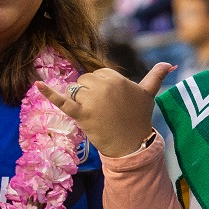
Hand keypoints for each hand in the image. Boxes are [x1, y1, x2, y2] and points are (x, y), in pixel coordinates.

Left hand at [36, 62, 172, 157]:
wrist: (131, 145)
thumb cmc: (139, 118)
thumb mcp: (149, 94)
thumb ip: (157, 76)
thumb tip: (171, 63)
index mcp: (116, 78)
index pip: (98, 74)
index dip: (102, 88)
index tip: (112, 102)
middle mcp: (104, 86)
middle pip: (84, 81)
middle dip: (90, 94)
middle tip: (105, 111)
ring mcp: (91, 100)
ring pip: (75, 90)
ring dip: (81, 101)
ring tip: (95, 115)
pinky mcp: (81, 114)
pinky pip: (62, 101)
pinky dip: (49, 93)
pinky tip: (37, 85)